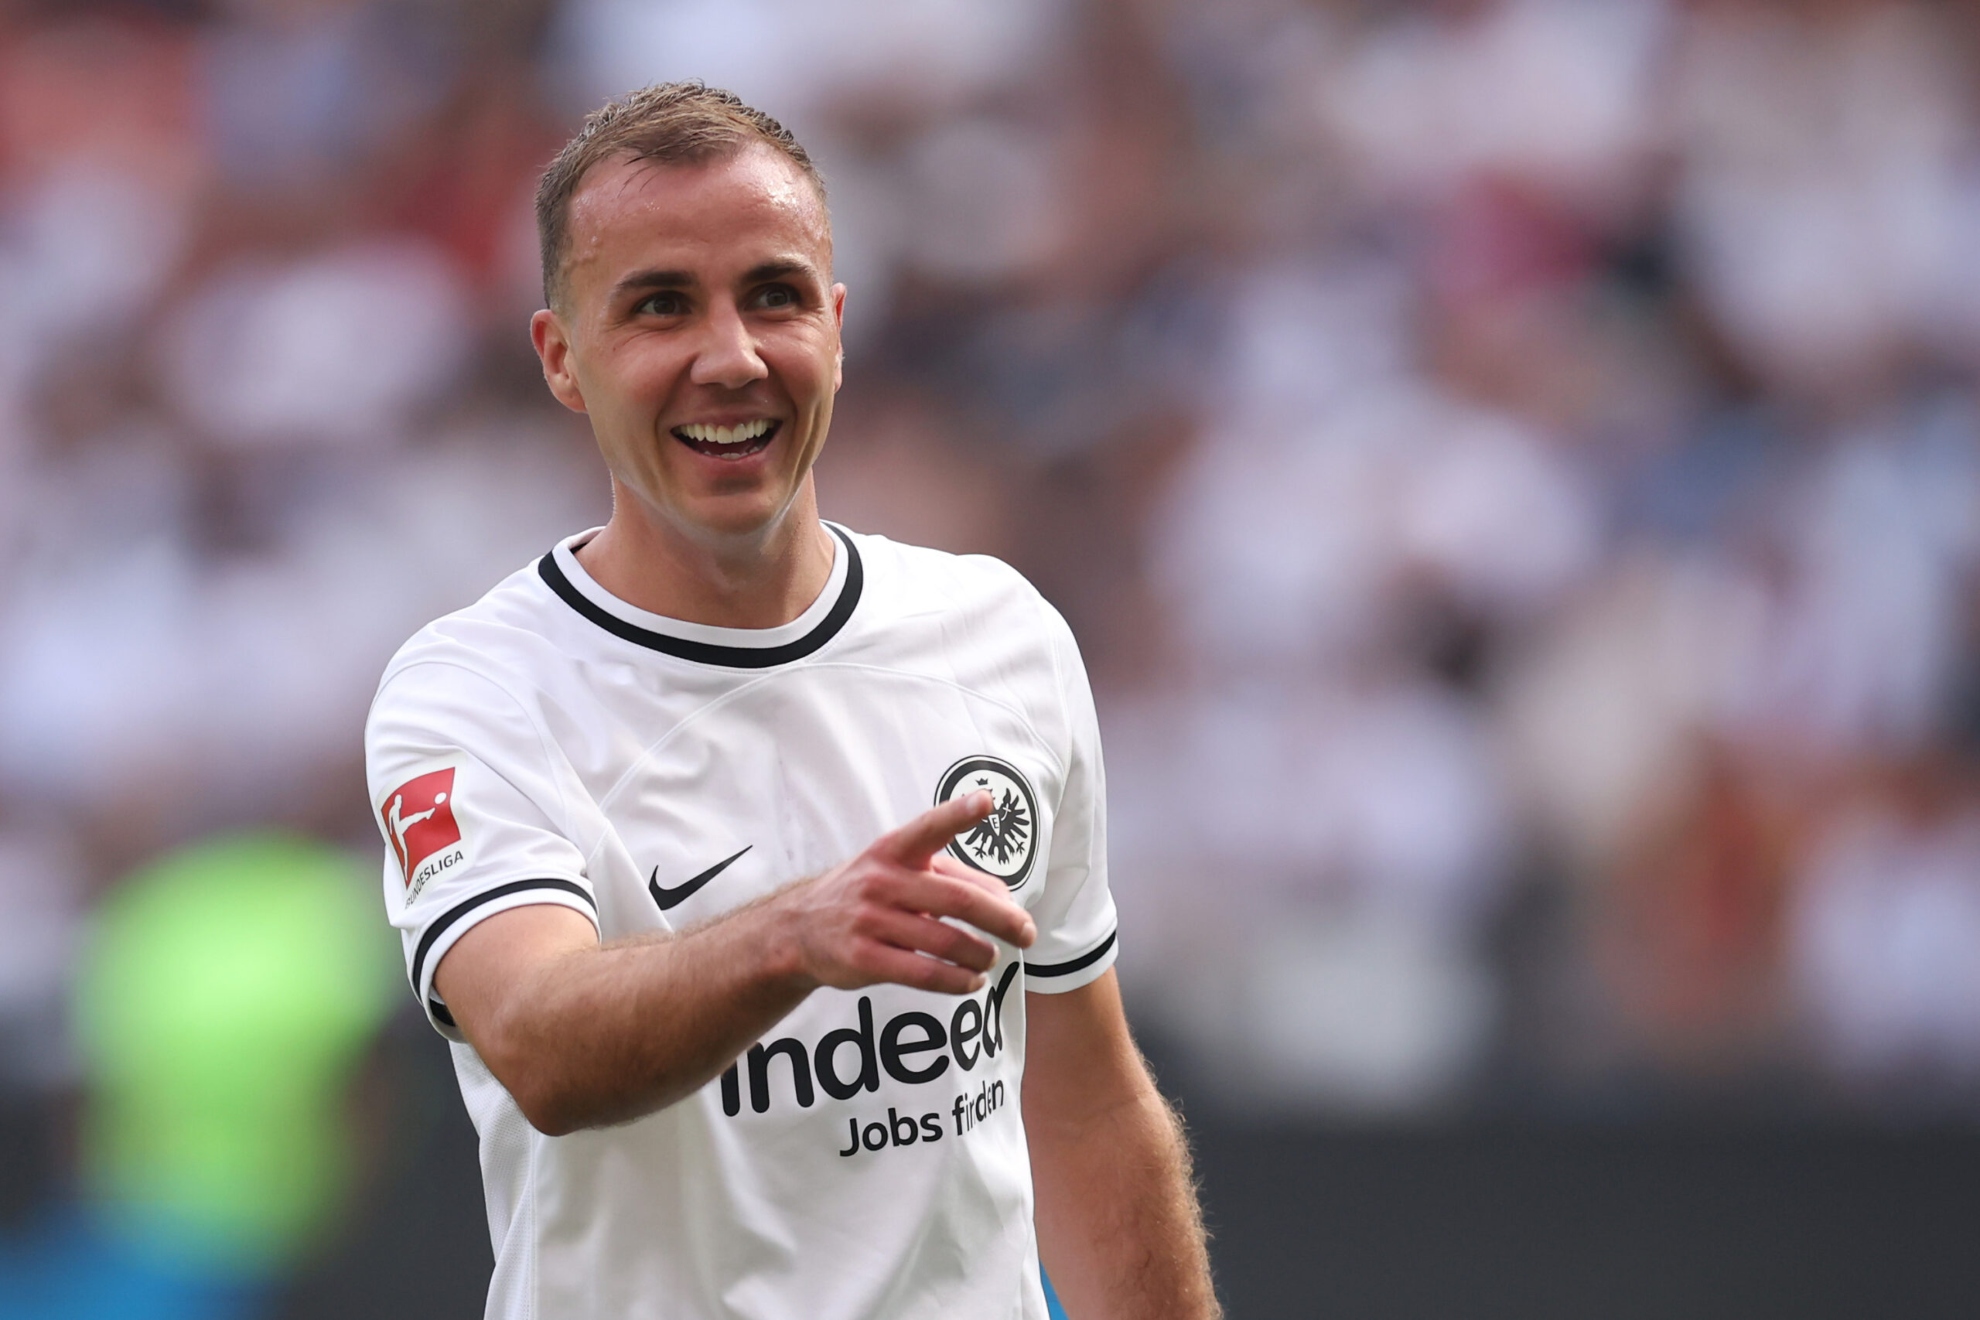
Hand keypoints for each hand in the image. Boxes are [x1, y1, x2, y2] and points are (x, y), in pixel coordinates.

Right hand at [775, 791, 1037, 994]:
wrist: (801, 929)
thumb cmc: (869, 894)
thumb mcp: (899, 871)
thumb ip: (951, 878)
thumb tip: (1007, 901)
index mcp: (894, 850)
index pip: (929, 827)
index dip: (958, 813)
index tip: (987, 801)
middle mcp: (882, 880)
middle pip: (958, 901)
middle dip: (1003, 920)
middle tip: (1027, 933)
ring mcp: (870, 920)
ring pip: (946, 942)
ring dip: (981, 954)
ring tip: (992, 958)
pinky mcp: (864, 959)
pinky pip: (925, 974)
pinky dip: (958, 981)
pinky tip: (971, 981)